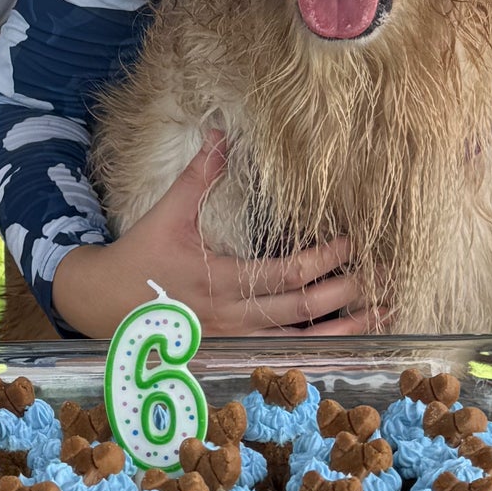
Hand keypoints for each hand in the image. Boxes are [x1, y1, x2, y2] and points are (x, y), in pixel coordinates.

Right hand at [50, 135, 371, 337]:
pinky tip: (349, 345)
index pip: (289, 274)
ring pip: (302, 342)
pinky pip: (284, 357)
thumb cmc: (139, 256)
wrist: (102, 304)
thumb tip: (220, 133)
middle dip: (351, 295)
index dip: (326, 259)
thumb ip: (199, 176)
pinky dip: (320, 351)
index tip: (353, 242)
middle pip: (305, 311)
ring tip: (385, 316)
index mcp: (222, 282)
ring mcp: (235, 343)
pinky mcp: (233, 355)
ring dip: (347, 330)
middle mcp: (234, 319)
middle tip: (389, 279)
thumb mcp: (168, 213)